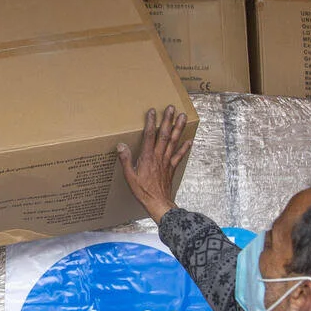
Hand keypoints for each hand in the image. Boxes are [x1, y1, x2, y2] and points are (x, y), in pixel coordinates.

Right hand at [117, 105, 192, 222]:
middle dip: (168, 120)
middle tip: (171, 108)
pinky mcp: (172, 168)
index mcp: (147, 157)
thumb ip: (125, 160)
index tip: (152, 111)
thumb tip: (121, 145)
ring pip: (174, 141)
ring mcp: (167, 161)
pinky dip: (184, 147)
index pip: (149, 135)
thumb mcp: (129, 176)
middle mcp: (159, 156)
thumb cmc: (142, 191)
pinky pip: (179, 155)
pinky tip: (189, 140)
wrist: (158, 203)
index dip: (151, 122)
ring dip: (178, 128)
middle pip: (164, 134)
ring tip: (183, 117)